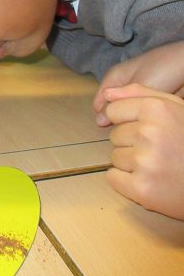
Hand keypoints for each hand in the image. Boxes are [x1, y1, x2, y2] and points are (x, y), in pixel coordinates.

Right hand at [93, 41, 183, 125]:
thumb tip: (98, 122)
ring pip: (128, 112)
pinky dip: (144, 118)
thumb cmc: (161, 70)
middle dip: (119, 119)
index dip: (104, 116)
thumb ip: (116, 105)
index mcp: (113, 78)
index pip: (98, 104)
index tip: (116, 127)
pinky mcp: (151, 100)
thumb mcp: (136, 87)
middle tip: (130, 127)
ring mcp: (137, 93)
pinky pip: (141, 113)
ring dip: (133, 119)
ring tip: (141, 125)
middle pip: (113, 109)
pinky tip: (150, 124)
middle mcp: (122, 86)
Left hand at [104, 83, 183, 219]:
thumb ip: (138, 93)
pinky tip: (149, 180)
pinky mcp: (141, 188)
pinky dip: (126, 181)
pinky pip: (113, 178)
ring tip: (157, 165)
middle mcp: (149, 133)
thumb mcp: (173, 106)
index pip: (112, 111)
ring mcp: (145, 161)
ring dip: (130, 162)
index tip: (145, 129)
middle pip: (114, 135)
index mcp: (156, 109)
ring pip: (114, 157)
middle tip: (158, 150)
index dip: (126, 121)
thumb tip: (107, 94)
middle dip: (131, 142)